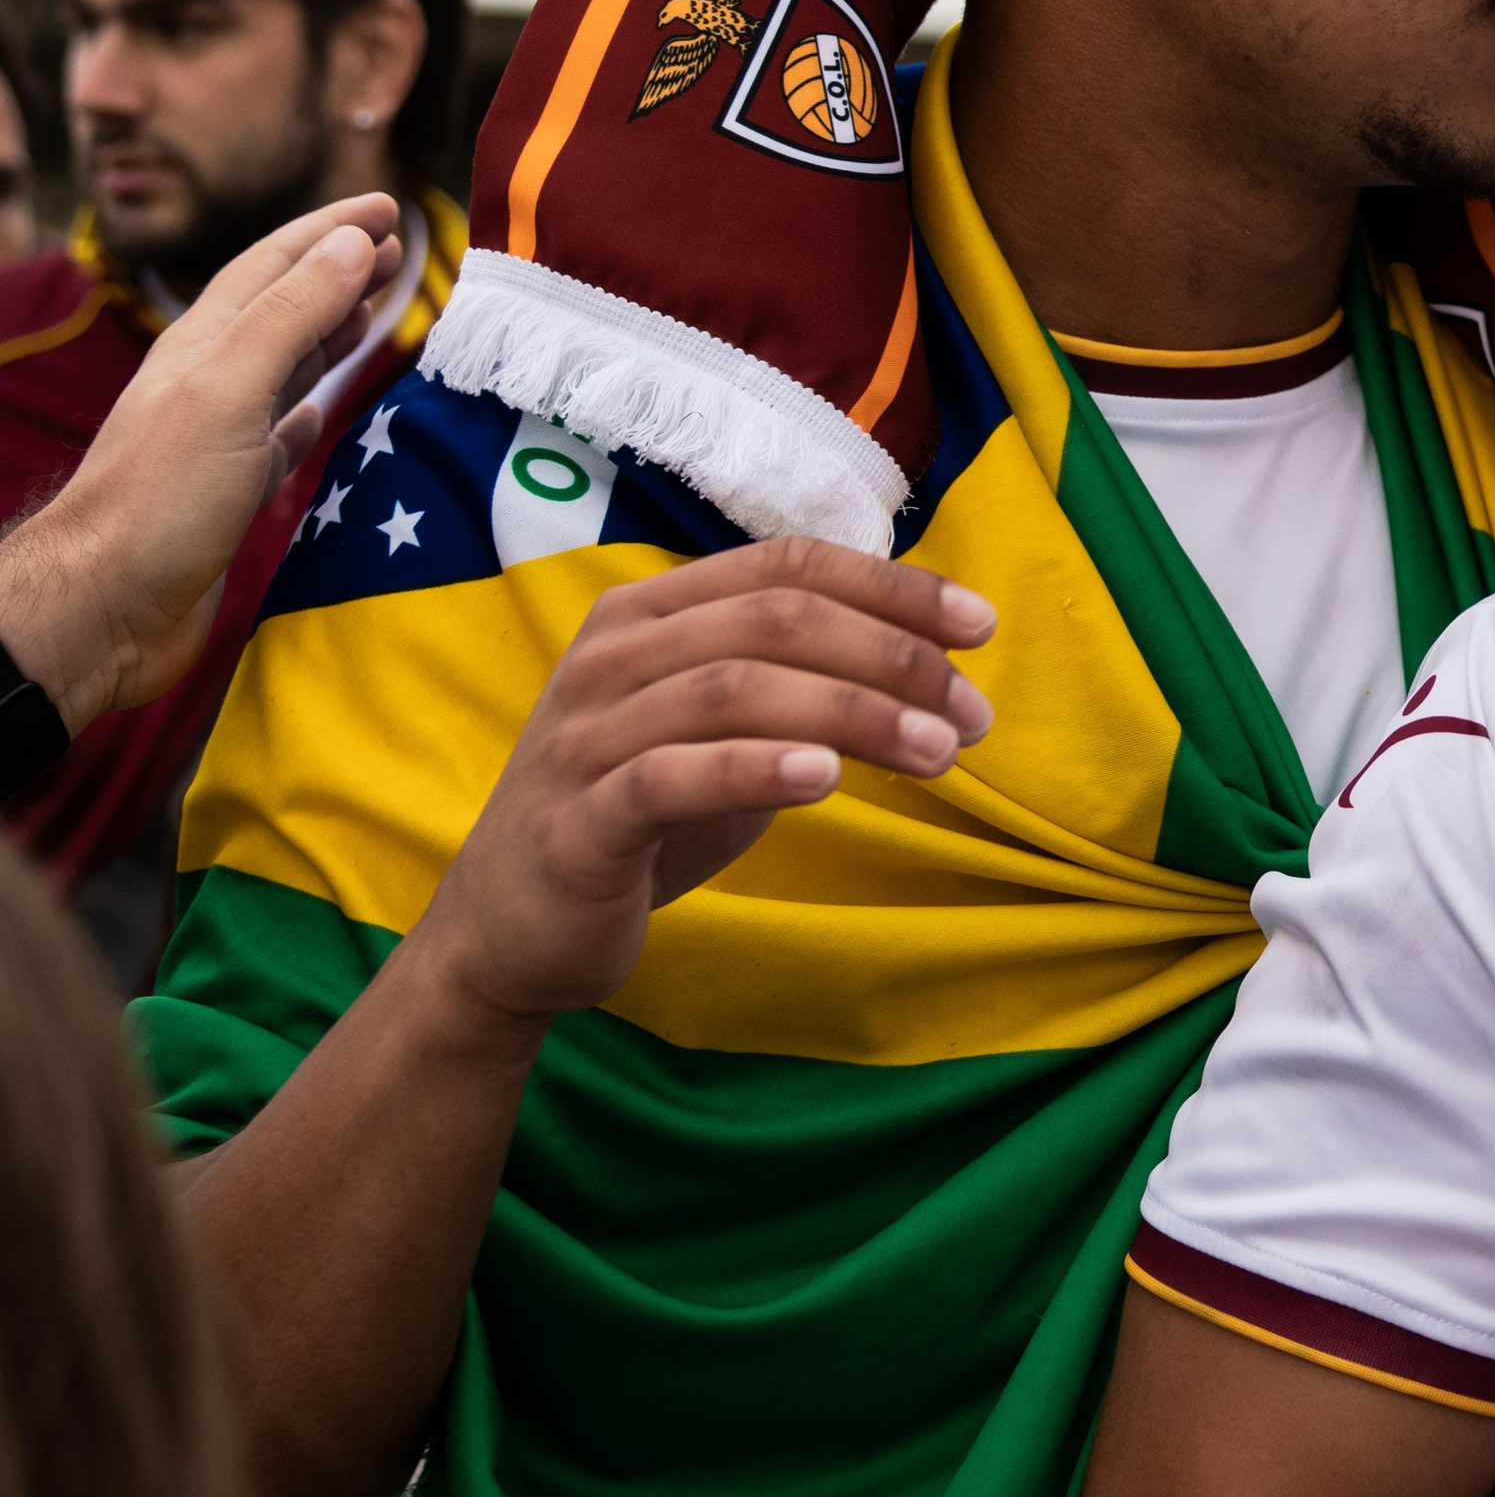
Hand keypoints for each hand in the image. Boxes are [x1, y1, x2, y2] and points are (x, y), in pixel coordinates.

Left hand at [0, 195, 400, 733]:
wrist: (106, 606)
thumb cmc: (161, 498)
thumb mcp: (230, 390)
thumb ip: (291, 315)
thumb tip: (349, 245)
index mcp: (206, 345)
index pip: (274, 264)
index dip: (329, 230)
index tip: (387, 207)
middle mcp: (211, 382)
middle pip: (283, 307)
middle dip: (338, 272)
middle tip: (396, 251)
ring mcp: (218, 438)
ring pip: (285, 367)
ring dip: (330, 333)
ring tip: (373, 311)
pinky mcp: (229, 492)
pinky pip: (279, 436)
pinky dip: (308, 411)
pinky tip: (322, 410)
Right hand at [406, 533, 996, 1043]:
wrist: (512, 931)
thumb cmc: (639, 818)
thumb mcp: (726, 735)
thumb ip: (801, 688)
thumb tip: (932, 671)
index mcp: (649, 613)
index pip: (786, 565)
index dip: (892, 587)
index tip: (980, 627)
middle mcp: (612, 655)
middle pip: (774, 618)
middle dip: (891, 656)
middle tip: (971, 712)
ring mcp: (586, 733)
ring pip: (734, 687)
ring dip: (852, 713)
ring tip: (935, 751)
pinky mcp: (576, 818)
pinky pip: (671, 774)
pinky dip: (755, 766)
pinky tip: (825, 778)